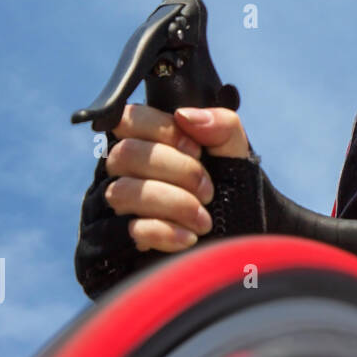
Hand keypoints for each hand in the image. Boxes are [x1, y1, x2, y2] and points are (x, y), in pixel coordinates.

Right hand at [103, 104, 250, 253]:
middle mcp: (125, 171)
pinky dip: (166, 232)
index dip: (164, 131)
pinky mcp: (118, 241)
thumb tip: (185, 114)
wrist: (239, 240)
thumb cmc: (232, 191)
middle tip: (208, 190)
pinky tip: (190, 237)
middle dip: (178, 171)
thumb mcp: (235, 154)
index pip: (129, 118)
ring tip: (204, 219)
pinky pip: (129, 229)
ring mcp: (117, 206)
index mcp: (148, 142)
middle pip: (124, 154)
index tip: (198, 150)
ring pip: (122, 192)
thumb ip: (222, 125)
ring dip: (174, 203)